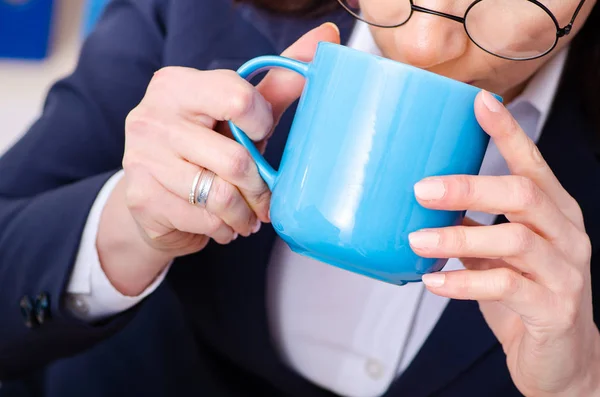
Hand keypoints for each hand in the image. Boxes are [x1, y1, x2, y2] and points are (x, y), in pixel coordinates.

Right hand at [97, 23, 340, 295]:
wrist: (154, 201)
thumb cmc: (204, 150)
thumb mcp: (238, 116)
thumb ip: (277, 83)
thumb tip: (326, 37)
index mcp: (176, 85)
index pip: (237, 98)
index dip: (261, 124)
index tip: (261, 137)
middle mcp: (152, 116)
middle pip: (235, 158)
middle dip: (259, 186)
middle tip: (264, 197)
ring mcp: (142, 158)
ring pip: (222, 195)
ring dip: (245, 214)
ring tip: (247, 215)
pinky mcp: (141, 197)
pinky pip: (205, 220)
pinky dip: (225, 229)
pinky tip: (223, 224)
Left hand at [409, 90, 599, 395]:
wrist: (561, 357)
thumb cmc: (525, 295)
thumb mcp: (498, 254)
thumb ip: (474, 226)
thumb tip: (425, 201)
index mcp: (554, 212)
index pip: (533, 163)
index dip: (507, 131)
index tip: (478, 102)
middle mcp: (567, 234)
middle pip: (523, 194)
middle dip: (469, 186)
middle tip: (420, 188)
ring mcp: (566, 271)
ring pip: (513, 240)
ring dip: (458, 236)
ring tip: (417, 238)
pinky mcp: (554, 308)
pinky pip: (506, 287)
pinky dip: (463, 283)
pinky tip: (433, 281)